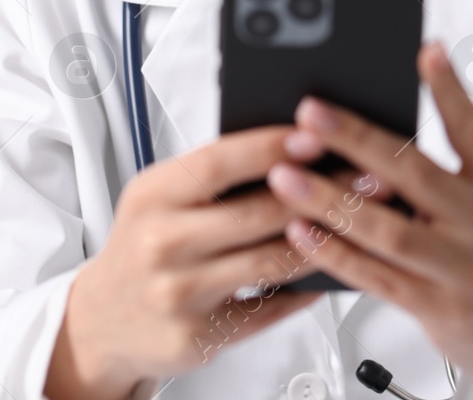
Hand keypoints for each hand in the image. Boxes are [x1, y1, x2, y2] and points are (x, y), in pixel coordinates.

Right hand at [46, 126, 374, 399]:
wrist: (103, 319)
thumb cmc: (144, 245)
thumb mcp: (158, 198)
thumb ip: (210, 176)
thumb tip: (290, 146)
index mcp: (152, 195)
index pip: (218, 164)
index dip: (271, 147)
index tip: (318, 135)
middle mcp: (162, 243)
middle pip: (256, 213)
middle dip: (321, 192)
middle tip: (369, 177)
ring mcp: (179, 293)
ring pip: (270, 263)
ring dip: (326, 241)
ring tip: (362, 221)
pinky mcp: (198, 337)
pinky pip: (269, 310)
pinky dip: (305, 290)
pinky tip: (332, 273)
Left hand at [264, 40, 472, 399]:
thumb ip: (468, 144)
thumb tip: (427, 73)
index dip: (449, 90)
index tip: (423, 53)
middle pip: (415, 173)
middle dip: (356, 140)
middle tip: (310, 114)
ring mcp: (463, 267)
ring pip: (388, 230)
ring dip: (331, 200)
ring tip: (286, 175)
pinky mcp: (438, 308)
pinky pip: (378, 277)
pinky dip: (336, 253)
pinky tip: (302, 231)